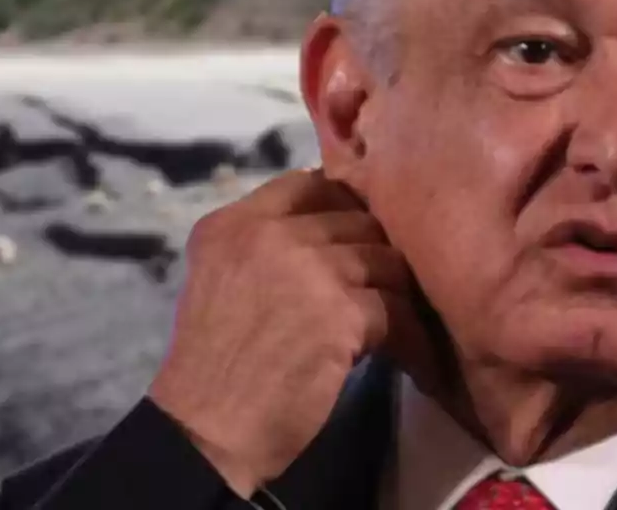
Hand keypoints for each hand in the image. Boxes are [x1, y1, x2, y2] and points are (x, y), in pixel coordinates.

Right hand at [147, 168, 438, 497]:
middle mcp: (269, 235)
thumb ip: (265, 245)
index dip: (344, 206)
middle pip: (356, 219)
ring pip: (384, 260)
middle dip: (377, 253)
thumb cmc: (214, 365)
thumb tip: (335, 224)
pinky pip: (397, 311)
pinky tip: (412, 356)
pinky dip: (410, 337)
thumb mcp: (222, 279)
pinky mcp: (340, 313)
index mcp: (235, 224)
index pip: (309, 184)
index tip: (360, 236)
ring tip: (407, 320)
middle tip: (394, 284)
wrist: (205, 432)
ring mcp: (307, 270)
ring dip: (399, 293)